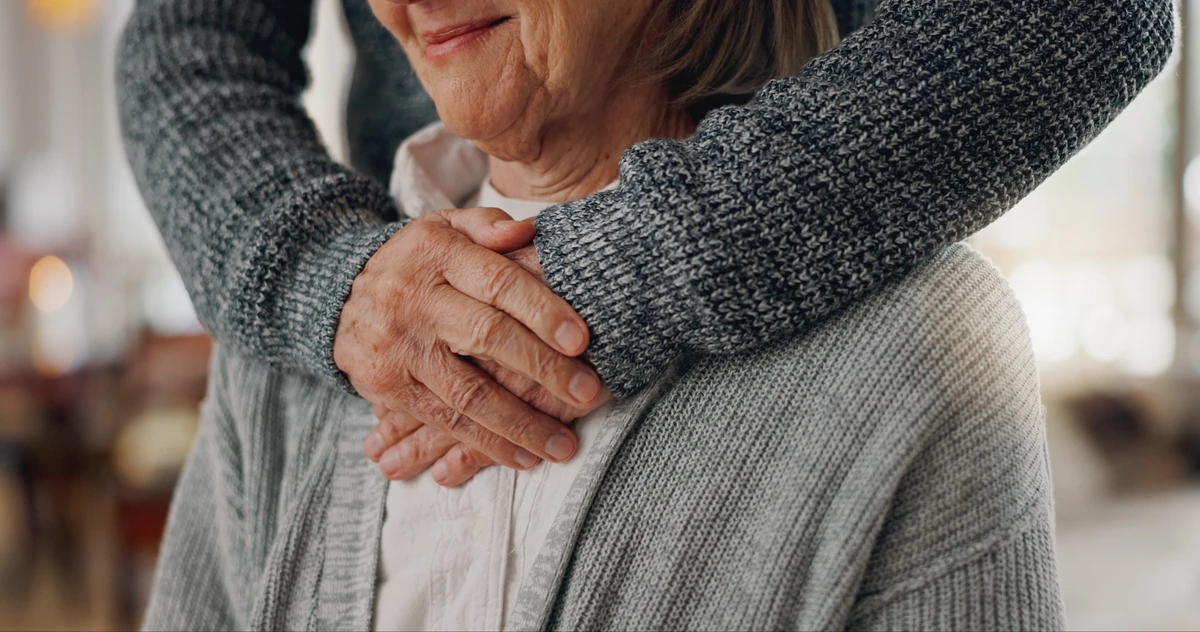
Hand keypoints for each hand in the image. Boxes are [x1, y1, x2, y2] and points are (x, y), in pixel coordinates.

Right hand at [335, 208, 603, 471]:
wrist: (335, 293)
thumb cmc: (417, 261)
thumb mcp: (447, 227)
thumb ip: (489, 228)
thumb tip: (529, 231)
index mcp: (436, 252)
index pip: (498, 282)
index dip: (542, 311)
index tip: (581, 340)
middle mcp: (413, 298)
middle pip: (487, 336)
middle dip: (542, 369)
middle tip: (588, 394)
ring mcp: (398, 346)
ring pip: (467, 392)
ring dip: (520, 424)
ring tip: (563, 445)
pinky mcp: (386, 386)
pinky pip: (443, 421)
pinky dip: (485, 444)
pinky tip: (523, 458)